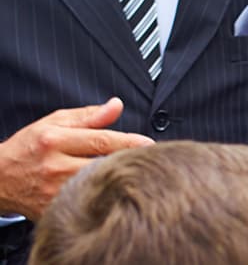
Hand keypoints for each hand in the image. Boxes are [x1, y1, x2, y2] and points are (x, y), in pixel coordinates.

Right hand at [0, 98, 152, 218]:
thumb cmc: (28, 148)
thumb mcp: (53, 123)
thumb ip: (88, 116)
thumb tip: (116, 106)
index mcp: (55, 141)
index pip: (102, 141)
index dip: (130, 142)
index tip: (150, 144)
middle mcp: (55, 166)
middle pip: (104, 165)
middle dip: (128, 162)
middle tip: (147, 160)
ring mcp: (54, 191)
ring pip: (98, 186)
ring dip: (117, 180)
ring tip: (131, 175)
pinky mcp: (53, 210)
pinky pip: (86, 204)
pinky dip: (102, 198)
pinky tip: (111, 192)